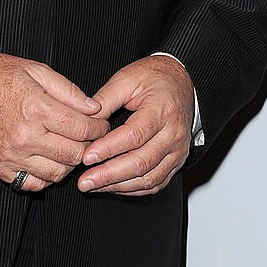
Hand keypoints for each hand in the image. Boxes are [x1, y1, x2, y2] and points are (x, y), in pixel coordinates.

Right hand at [0, 53, 108, 191]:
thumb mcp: (36, 70)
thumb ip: (68, 91)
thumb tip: (93, 108)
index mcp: (36, 108)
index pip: (81, 129)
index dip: (98, 128)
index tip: (100, 124)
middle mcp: (24, 136)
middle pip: (73, 154)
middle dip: (89, 146)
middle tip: (91, 137)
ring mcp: (12, 156)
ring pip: (57, 174)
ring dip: (69, 163)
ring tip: (70, 147)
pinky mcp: (1, 168)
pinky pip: (34, 184)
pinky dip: (46, 176)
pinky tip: (48, 159)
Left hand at [77, 55, 193, 196]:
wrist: (181, 82)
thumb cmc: (153, 78)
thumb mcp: (127, 78)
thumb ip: (106, 98)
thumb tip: (85, 121)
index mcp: (162, 109)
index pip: (134, 135)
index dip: (109, 148)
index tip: (86, 156)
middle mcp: (174, 134)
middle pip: (142, 162)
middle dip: (109, 175)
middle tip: (85, 181)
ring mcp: (178, 151)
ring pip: (149, 178)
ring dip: (118, 186)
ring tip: (94, 185)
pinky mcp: (176, 162)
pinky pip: (155, 183)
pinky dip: (132, 189)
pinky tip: (112, 186)